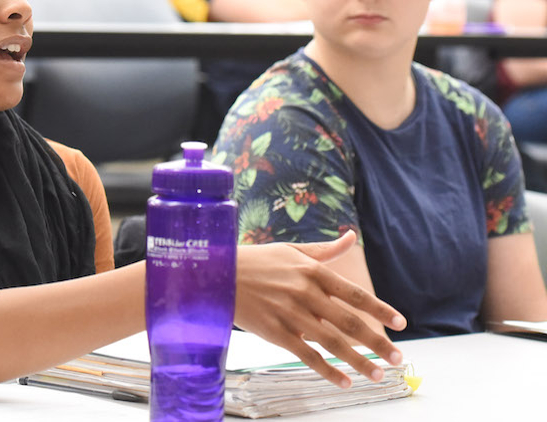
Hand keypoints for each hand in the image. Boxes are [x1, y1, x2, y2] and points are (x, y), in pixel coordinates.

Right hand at [234, 231, 405, 387]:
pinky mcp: (275, 332)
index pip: (353, 293)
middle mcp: (305, 292)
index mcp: (312, 270)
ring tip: (378, 375)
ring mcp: (290, 313)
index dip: (379, 308)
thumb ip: (325, 250)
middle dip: (377, 341)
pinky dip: (327, 370)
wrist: (218, 272)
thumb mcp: (291, 250)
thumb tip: (350, 237)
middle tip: (398, 358)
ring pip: (332, 342)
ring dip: (358, 361)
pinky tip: (344, 381)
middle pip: (349, 321)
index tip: (400, 322)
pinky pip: (307, 355)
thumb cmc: (258, 261)